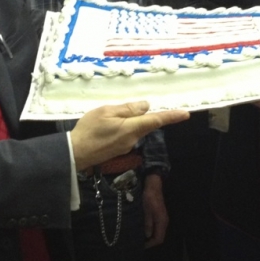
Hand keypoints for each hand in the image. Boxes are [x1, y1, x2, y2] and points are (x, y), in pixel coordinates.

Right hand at [70, 101, 188, 171]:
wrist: (74, 153)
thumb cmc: (89, 130)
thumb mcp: (106, 112)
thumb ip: (127, 109)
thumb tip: (145, 106)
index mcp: (132, 128)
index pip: (156, 120)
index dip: (171, 116)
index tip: (185, 114)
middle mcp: (133, 139)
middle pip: (146, 124)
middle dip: (147, 116)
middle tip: (136, 107)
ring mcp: (126, 146)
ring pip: (136, 129)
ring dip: (132, 121)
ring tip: (113, 115)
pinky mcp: (119, 150)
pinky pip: (128, 134)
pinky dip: (125, 127)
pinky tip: (110, 124)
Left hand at [142, 173, 167, 247]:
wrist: (154, 185)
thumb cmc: (149, 197)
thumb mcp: (146, 211)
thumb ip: (147, 224)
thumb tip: (147, 235)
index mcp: (161, 221)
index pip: (159, 238)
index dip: (151, 244)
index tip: (142, 246)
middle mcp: (164, 221)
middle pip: (160, 236)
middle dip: (151, 242)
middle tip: (141, 243)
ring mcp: (163, 218)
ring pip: (159, 232)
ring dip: (152, 236)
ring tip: (142, 238)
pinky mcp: (160, 215)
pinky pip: (158, 227)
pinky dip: (152, 231)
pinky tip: (145, 230)